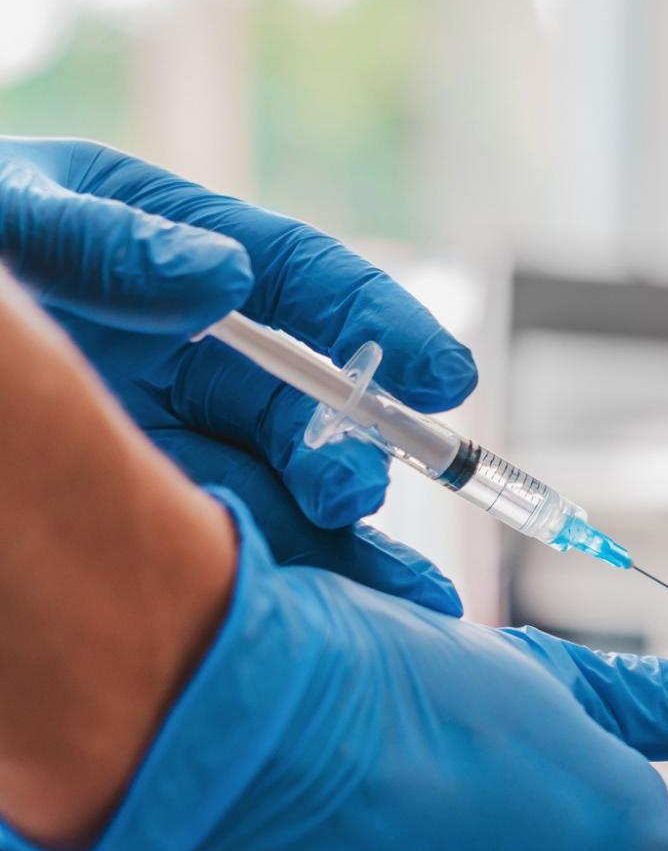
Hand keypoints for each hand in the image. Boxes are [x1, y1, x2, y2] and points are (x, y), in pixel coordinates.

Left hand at [0, 137, 475, 611]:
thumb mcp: (6, 225)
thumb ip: (104, 243)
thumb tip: (219, 275)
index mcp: (169, 258)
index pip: (300, 283)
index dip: (377, 322)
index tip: (441, 371)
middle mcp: (187, 352)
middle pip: (304, 401)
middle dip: (352, 448)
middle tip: (349, 490)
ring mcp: (170, 438)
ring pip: (291, 486)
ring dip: (353, 537)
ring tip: (402, 599)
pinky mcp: (145, 516)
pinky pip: (247, 552)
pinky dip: (319, 589)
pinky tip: (375, 626)